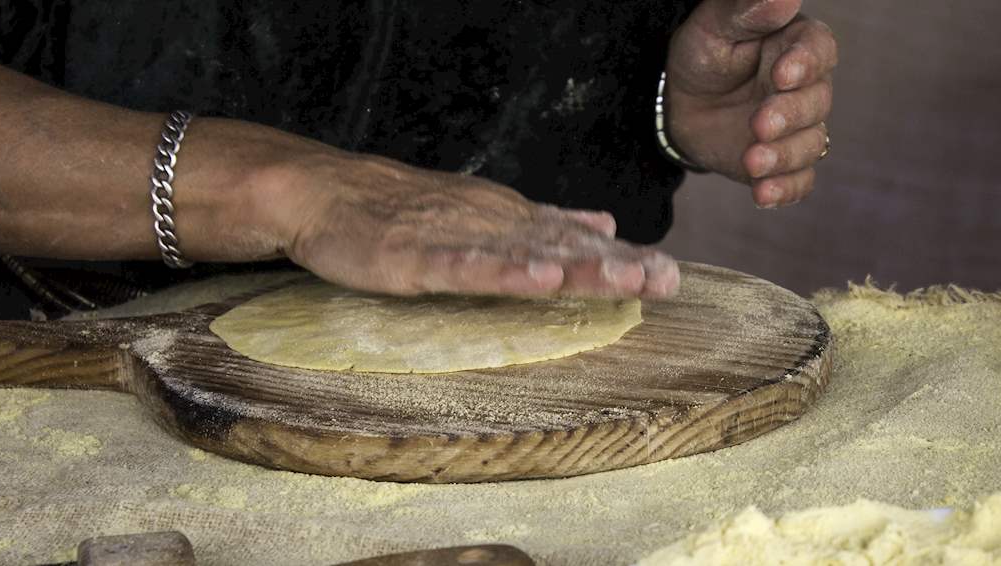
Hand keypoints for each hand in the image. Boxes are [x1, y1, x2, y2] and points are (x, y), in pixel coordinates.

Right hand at [262, 153, 679, 297]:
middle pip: (562, 249)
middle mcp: (493, 223)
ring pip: (525, 255)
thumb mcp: (486, 214)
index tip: (671, 273)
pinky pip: (465, 267)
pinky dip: (502, 272)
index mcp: (510, 219)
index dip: (622, 258)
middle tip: (665, 279)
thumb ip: (545, 224)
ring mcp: (456, 238)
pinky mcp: (417, 257)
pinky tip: (536, 280)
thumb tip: (606, 225)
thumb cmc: (406, 212)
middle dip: (615, 266)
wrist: (329, 193)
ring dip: (576, 270)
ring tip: (622, 280)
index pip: (575, 242)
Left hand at [665, 0, 836, 207]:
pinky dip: (785, 190)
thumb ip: (748, 10)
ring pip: (810, 144)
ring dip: (784, 157)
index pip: (819, 51)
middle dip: (790, 116)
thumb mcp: (715, 26)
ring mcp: (796, 128)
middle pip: (816, 102)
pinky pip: (799, 181)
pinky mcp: (782, 163)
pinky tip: (763, 194)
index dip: (806, 64)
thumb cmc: (703, 53)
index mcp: (795, 46)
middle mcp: (805, 88)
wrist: (678, 101)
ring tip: (753, 162)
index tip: (782, 75)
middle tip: (760, 124)